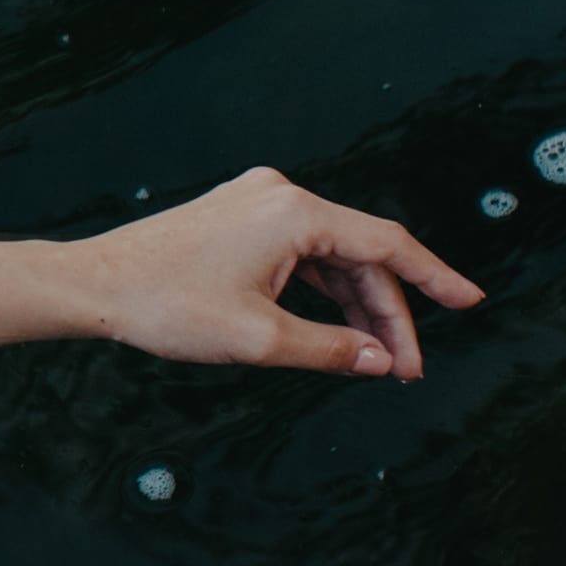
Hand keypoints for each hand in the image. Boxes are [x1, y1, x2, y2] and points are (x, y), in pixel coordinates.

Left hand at [71, 166, 484, 380]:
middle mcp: (281, 195)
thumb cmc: (167, 306)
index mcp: (294, 212)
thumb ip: (330, 349)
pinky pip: (301, 254)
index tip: (471, 301)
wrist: (94, 285)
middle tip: (404, 371)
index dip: (434, 277)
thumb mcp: (259, 340)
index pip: (387, 244)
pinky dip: (323, 292)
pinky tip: (340, 331)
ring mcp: (258, 202)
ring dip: (357, 307)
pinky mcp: (240, 218)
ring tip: (378, 362)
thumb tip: (378, 361)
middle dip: (387, 314)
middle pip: (360, 256)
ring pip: (331, 258)